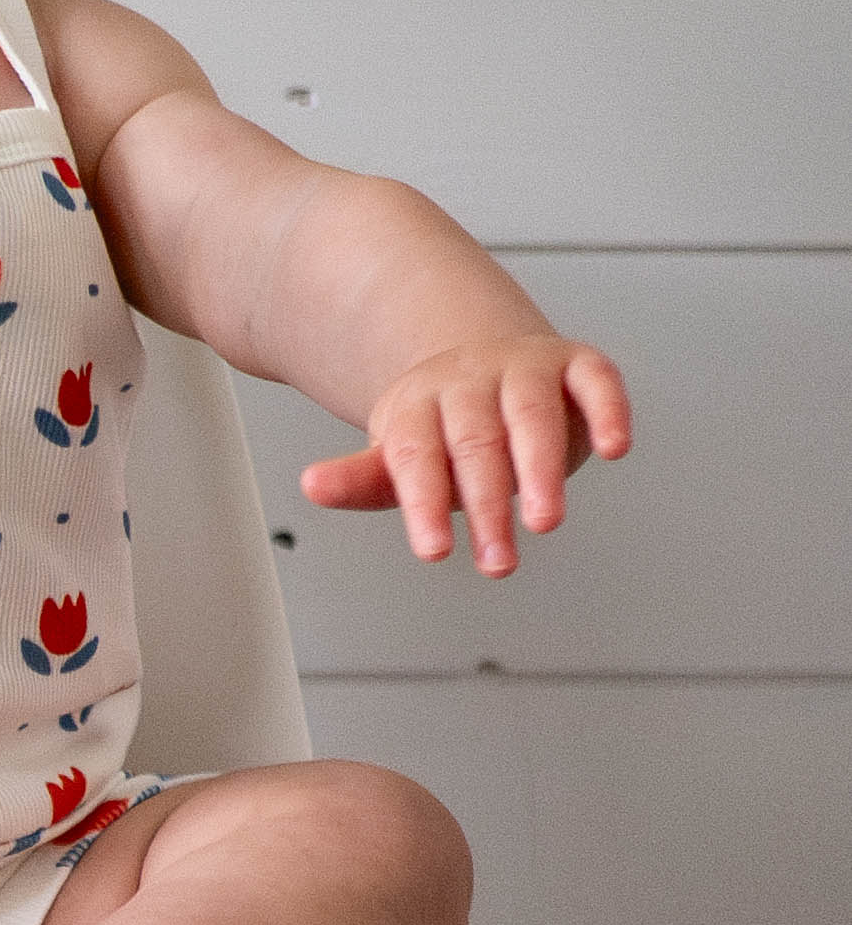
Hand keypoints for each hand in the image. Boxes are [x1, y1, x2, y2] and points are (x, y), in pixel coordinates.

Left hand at [300, 335, 630, 574]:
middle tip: (497, 561)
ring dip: (541, 468)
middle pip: (474, 442)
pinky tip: (613, 449)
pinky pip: (595, 380)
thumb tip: (311, 486)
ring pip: (531, 413)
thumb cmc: (442, 431)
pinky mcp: (575, 364)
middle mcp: (470, 381)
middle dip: (486, 504)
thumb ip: (363, 479)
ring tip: (543, 521)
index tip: (434, 553)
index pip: (416, 456)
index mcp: (418, 405)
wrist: (481, 364)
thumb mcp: (400, 458)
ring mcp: (524, 368)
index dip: (423, 504)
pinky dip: (607, 410)